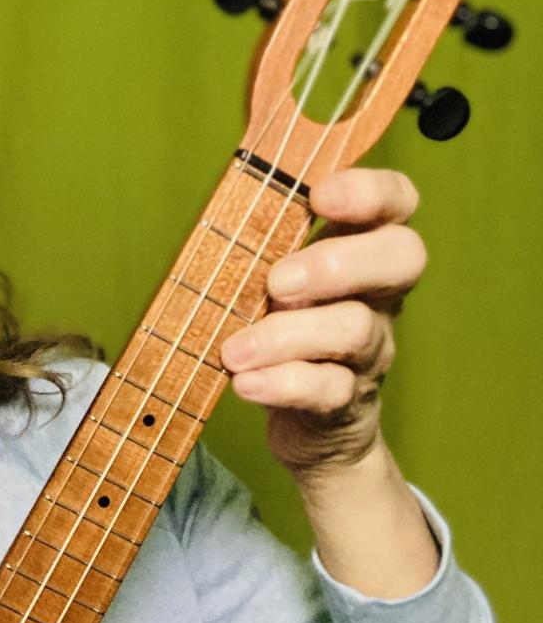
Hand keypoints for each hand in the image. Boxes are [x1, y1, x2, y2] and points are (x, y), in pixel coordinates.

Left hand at [219, 167, 426, 477]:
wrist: (313, 431)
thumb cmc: (286, 332)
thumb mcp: (279, 282)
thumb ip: (265, 243)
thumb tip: (221, 205)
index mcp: (364, 251)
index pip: (398, 202)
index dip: (371, 192)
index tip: (319, 196)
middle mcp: (379, 296)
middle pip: (401, 257)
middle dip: (337, 262)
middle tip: (277, 282)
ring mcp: (370, 351)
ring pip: (354, 330)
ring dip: (287, 335)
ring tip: (236, 350)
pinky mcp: (347, 402)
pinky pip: (328, 390)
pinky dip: (281, 384)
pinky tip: (245, 382)